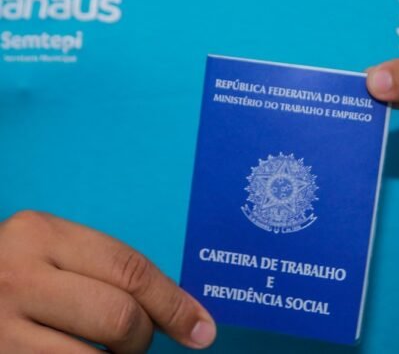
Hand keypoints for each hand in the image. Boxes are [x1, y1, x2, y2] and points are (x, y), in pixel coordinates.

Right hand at [0, 210, 215, 352]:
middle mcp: (17, 275)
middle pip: (120, 316)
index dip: (174, 303)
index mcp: (40, 233)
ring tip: (104, 352)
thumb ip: (103, 270)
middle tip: (135, 342)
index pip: (131, 269)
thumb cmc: (18, 275)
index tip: (201, 328)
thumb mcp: (51, 254)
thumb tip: (175, 309)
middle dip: (142, 337)